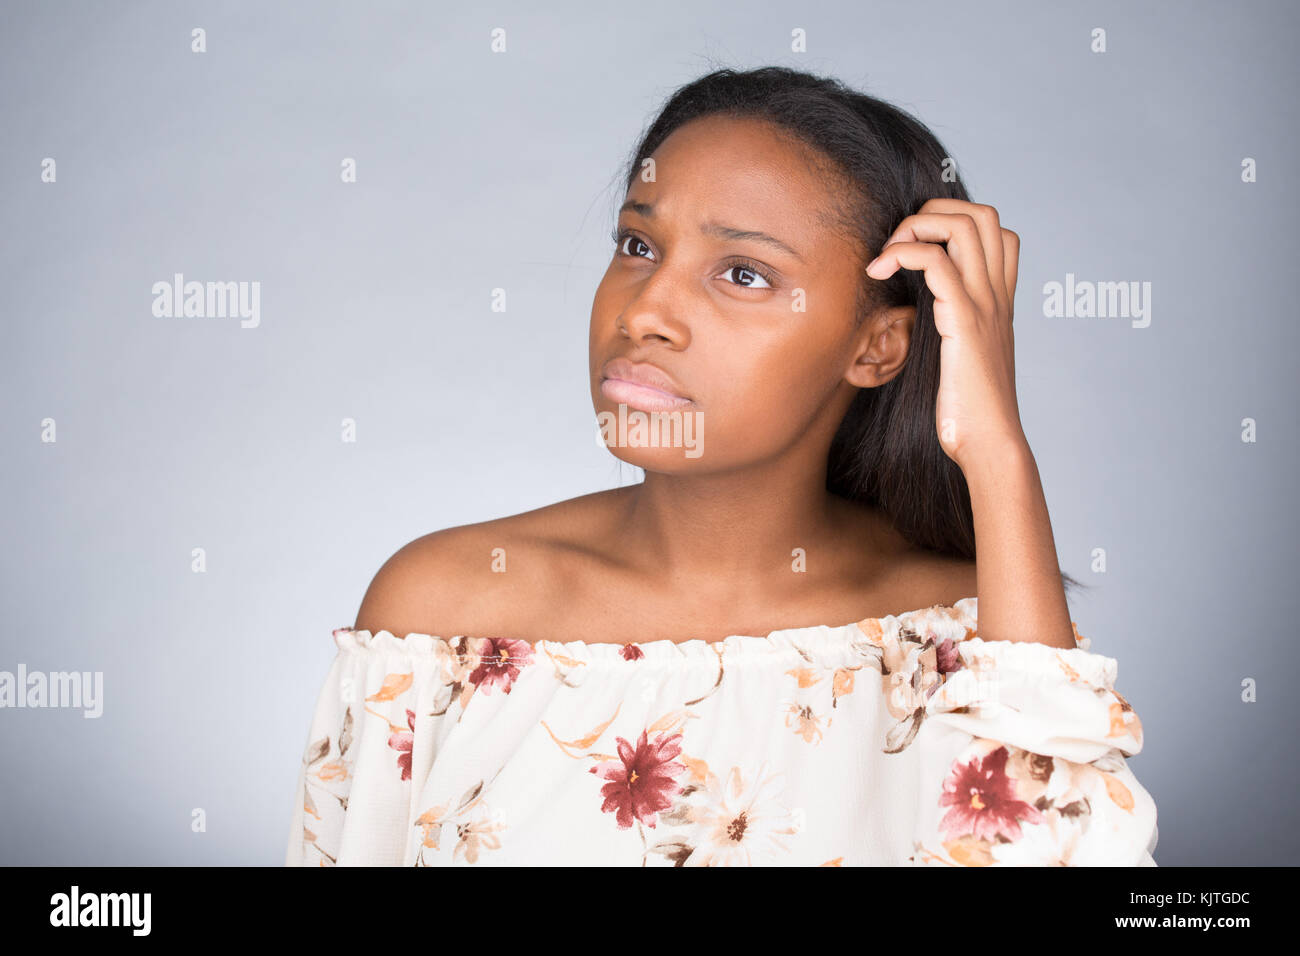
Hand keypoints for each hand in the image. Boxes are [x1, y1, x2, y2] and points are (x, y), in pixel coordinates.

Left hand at [865, 199, 1027, 470]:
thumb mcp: (961, 361)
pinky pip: (936, 263)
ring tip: (886, 255)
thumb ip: (950, 333)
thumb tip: (919, 323)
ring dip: (915, 226)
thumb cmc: (969, 413)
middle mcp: (996, 296)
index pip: (997, 233)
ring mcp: (984, 305)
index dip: (954, 223)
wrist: (990, 444)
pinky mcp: (964, 322)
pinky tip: (878, 272)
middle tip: (897, 243)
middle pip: (983, 214)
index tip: (914, 250)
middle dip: (933, 212)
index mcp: (998, 302)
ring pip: (963, 226)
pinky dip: (902, 252)